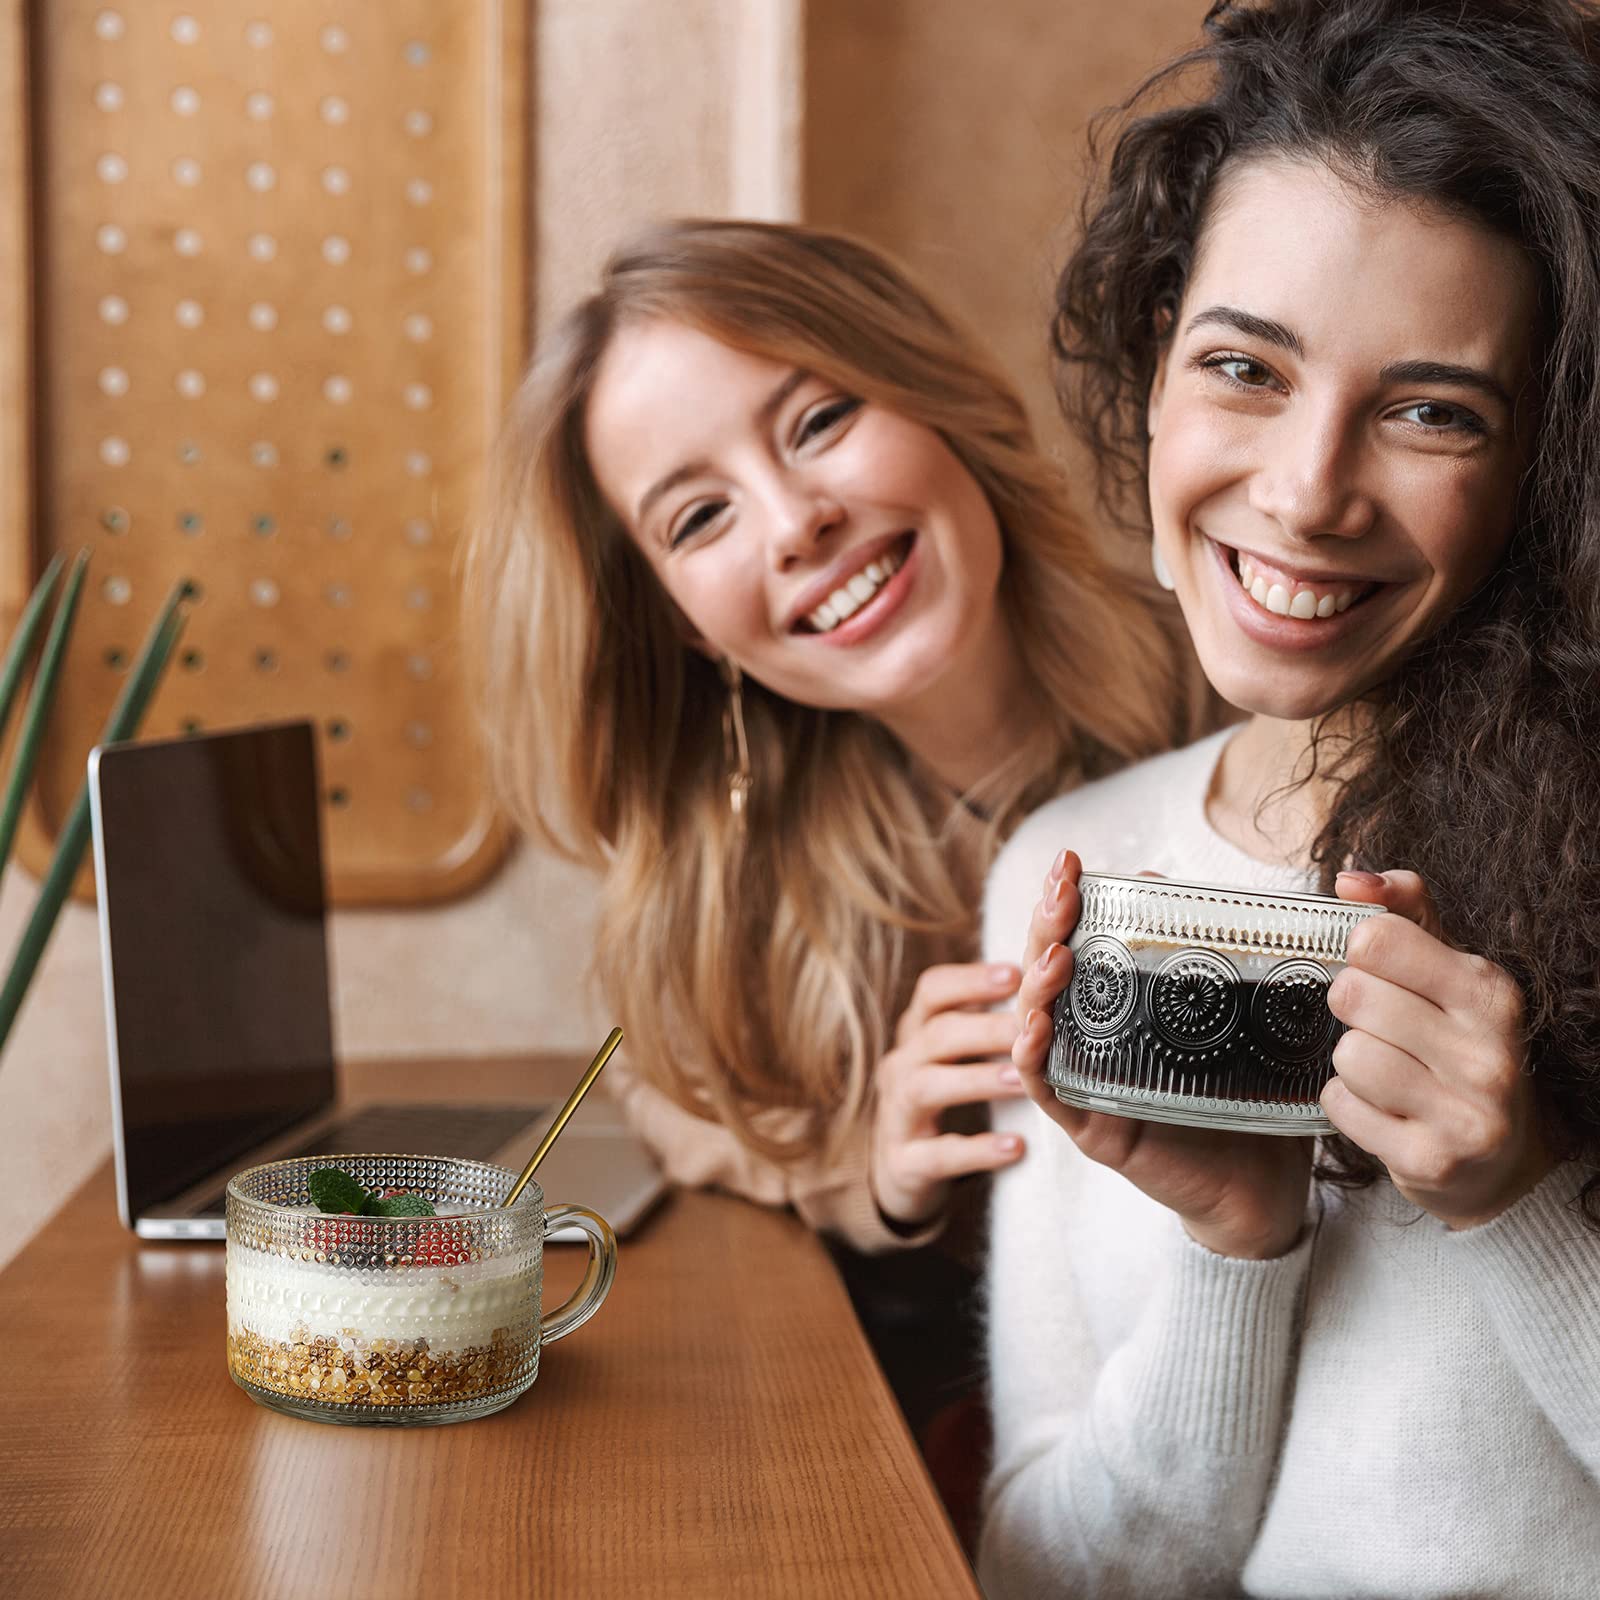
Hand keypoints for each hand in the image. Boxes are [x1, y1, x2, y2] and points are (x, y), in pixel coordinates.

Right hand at [870, 961, 1028, 1228]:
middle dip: (985, 1028)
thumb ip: (988, 1019)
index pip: (932, 990)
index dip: (971, 979)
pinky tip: (1015, 1147)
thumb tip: (1048, 973)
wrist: (902, 1171)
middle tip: (1035, 1025)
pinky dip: (976, 1150)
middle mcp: (901, 1065)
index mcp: (917, 1033)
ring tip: (1023, 1081)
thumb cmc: (943, 1096)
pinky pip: (937, 1155)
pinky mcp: (903, 1163)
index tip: (1015, 973)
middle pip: (936, 1034)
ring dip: (978, 1080)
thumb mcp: (954, 1054)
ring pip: (927, 1086)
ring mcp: (897, 1114)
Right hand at [1011, 850, 1310, 1258]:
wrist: (1265, 1186)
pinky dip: (1033, 1056)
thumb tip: (1166, 883)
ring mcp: (1086, 1080)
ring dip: (1038, 986)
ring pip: (1036, 1024)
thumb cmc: (1248, 1095)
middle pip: (1047, 973)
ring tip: (1054, 954)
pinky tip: (1036, 1028)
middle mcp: (1092, 1037)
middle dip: (1046, 927)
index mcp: (1119, 1005)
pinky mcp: (1091, 1127)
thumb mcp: (1233, 1014)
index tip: (1069, 861)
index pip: (1079, 939)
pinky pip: (1047, 1088)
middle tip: (1059, 890)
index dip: (1066, 900)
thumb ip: (1206, 953)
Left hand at [1324, 870, 1553, 1227]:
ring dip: (1351, 1060)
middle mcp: (1488, 1054)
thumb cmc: (1459, 1043)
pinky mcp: (1430, 1161)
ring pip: (1348, 1055)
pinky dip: (1348, 1104)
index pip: (1378, 940)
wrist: (1499, 1157)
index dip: (1359, 952)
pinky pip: (1340, 1106)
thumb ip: (1404, 912)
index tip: (1376, 968)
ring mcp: (1465, 1115)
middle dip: (1351, 1008)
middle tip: (1378, 1024)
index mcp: (1492, 993)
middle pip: (1354, 996)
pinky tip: (1383, 1108)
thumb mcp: (1448, 970)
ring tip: (1386, 1070)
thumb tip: (1350, 879)